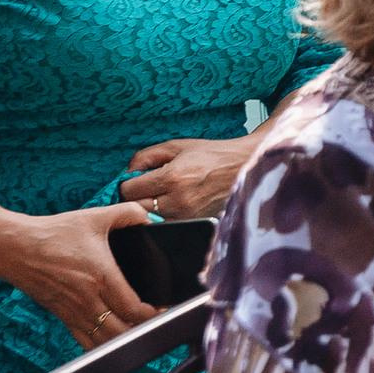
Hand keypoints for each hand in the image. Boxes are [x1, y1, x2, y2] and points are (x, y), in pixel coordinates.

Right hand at [0, 201, 159, 349]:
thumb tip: (149, 218)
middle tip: (156, 321)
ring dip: (124, 339)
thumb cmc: (53, 233)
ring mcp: (73, 312)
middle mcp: (88, 300)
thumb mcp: (95, 216)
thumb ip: (128, 214)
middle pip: (123, 331)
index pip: (134, 309)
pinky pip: (85, 341)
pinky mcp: (62, 316)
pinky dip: (101, 344)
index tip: (165, 308)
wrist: (13, 247)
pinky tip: (112, 337)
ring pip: (104, 341)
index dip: (155, 313)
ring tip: (138, 329)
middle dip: (143, 329)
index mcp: (101, 277)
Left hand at [121, 136, 256, 220]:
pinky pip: (167, 226)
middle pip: (136, 208)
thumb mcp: (177, 146)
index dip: (128, 184)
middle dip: (136, 198)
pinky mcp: (196, 225)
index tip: (136, 181)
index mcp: (171, 177)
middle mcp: (178, 200)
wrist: (246, 167)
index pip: (128, 190)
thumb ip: (146, 156)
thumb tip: (127, 172)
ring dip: (150, 211)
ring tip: (161, 198)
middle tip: (146, 190)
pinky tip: (173, 206)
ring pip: (150, 221)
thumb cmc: (213, 155)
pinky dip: (165, 218)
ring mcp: (187, 216)